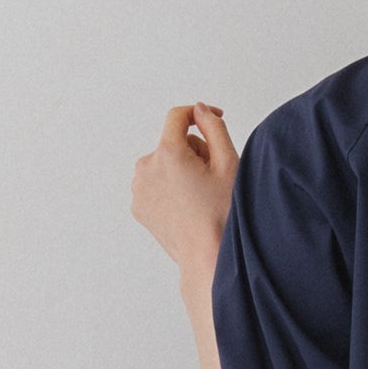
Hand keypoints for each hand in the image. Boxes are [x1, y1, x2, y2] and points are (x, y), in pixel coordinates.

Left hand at [131, 102, 238, 271]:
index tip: (214, 119)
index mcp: (168, 153)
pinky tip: (187, 208)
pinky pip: (156, 185)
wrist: (207, 258)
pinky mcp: (138, 207)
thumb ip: (214, 128)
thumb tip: (200, 110)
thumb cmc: (222, 216)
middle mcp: (146, 167)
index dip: (199, 114)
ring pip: (163, 165)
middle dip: (193, 154)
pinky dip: (170, 190)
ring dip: (181, 172)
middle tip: (213, 179)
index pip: (178, 116)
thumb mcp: (229, 165)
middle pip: (172, 143)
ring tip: (200, 197)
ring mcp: (139, 189)